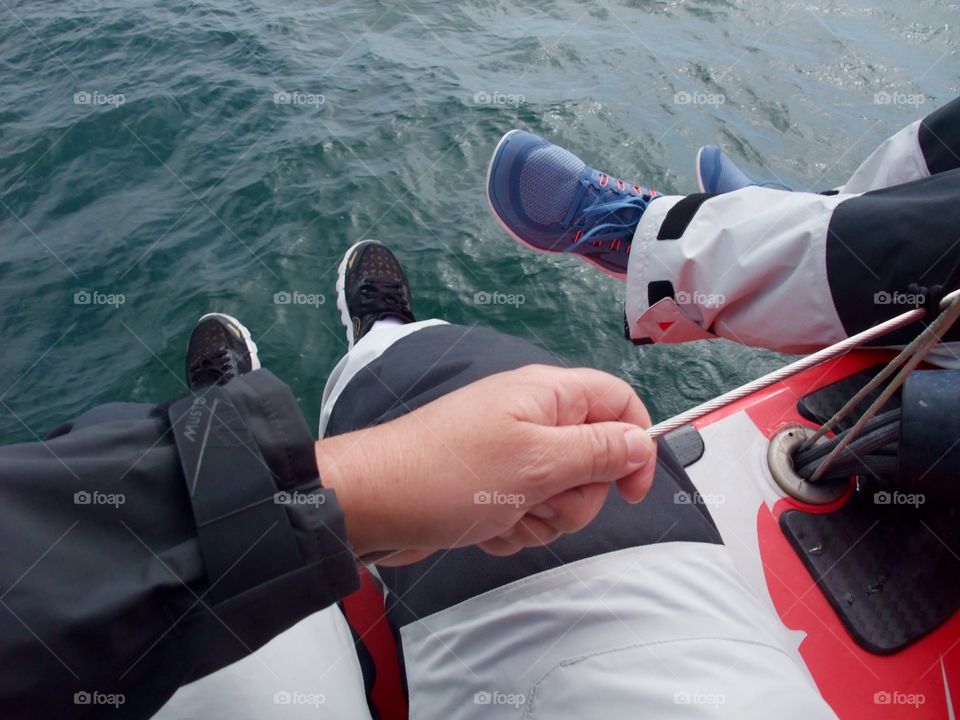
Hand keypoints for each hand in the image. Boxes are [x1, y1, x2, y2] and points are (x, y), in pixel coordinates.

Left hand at [315, 364, 655, 563]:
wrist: (372, 504)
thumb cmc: (448, 474)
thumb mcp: (538, 463)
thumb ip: (599, 451)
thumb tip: (642, 440)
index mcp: (547, 395)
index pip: (618, 402)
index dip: (635, 443)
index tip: (631, 491)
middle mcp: (531, 419)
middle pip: (593, 459)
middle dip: (576, 496)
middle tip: (541, 499)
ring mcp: (508, 455)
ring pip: (562, 495)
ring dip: (541, 518)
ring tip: (505, 515)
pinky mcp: (490, 488)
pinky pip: (528, 513)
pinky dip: (513, 528)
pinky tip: (484, 527)